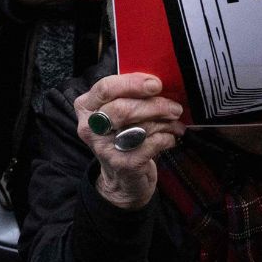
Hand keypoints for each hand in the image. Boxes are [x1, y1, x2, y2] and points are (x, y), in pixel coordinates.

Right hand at [75, 72, 184, 209]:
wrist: (121, 179)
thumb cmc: (122, 136)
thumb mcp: (117, 113)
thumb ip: (129, 95)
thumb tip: (158, 82)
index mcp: (86, 107)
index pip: (105, 88)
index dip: (132, 83)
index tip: (156, 84)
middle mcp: (89, 127)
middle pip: (123, 109)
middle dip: (154, 105)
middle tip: (174, 107)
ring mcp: (104, 148)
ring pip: (139, 127)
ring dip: (164, 123)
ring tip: (176, 122)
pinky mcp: (122, 165)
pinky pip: (150, 145)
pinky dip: (166, 139)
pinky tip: (170, 138)